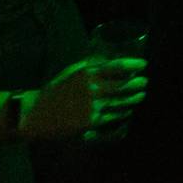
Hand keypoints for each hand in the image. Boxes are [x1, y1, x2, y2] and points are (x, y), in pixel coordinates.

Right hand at [25, 57, 146, 141]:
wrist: (37, 115)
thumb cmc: (54, 91)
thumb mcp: (70, 73)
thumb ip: (88, 67)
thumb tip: (106, 59)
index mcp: (87, 73)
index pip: (118, 65)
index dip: (134, 64)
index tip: (144, 65)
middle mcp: (92, 89)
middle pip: (124, 85)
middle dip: (138, 84)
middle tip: (145, 82)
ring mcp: (93, 107)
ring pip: (121, 102)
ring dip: (134, 99)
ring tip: (141, 96)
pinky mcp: (90, 122)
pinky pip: (112, 117)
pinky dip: (123, 113)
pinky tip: (128, 111)